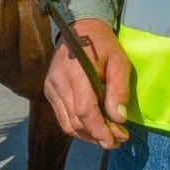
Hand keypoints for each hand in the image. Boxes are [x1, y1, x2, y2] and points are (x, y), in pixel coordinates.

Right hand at [44, 17, 131, 147]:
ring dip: (87, 135)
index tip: (115, 141)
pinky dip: (78, 127)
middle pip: (76, 121)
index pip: (84, 110)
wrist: (79, 28)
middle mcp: (58, 82)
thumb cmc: (102, 45)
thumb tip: (118, 118)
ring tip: (107, 137)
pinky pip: (62, 117)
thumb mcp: (119, 61)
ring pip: (67, 124)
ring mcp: (51, 87)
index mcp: (76, 73)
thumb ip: (119, 89)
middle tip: (118, 140)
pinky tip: (92, 128)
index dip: (99, 130)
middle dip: (98, 135)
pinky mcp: (49, 91)